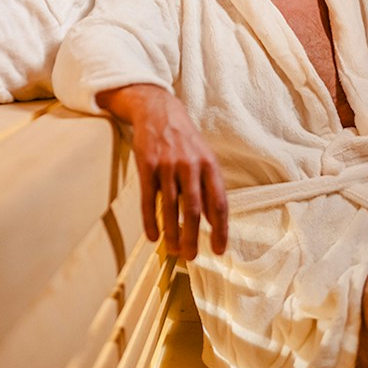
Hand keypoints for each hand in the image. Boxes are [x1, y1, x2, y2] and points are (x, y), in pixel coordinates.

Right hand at [98, 85, 228, 259]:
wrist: (158, 110)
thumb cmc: (185, 140)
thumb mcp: (204, 158)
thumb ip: (210, 188)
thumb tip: (214, 222)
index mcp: (209, 165)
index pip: (219, 203)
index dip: (220, 229)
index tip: (219, 250)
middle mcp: (190, 165)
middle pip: (193, 210)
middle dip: (193, 237)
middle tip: (190, 257)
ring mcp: (167, 165)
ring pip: (170, 208)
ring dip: (172, 233)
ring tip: (173, 250)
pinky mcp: (146, 165)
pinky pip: (148, 199)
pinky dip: (150, 221)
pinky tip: (152, 236)